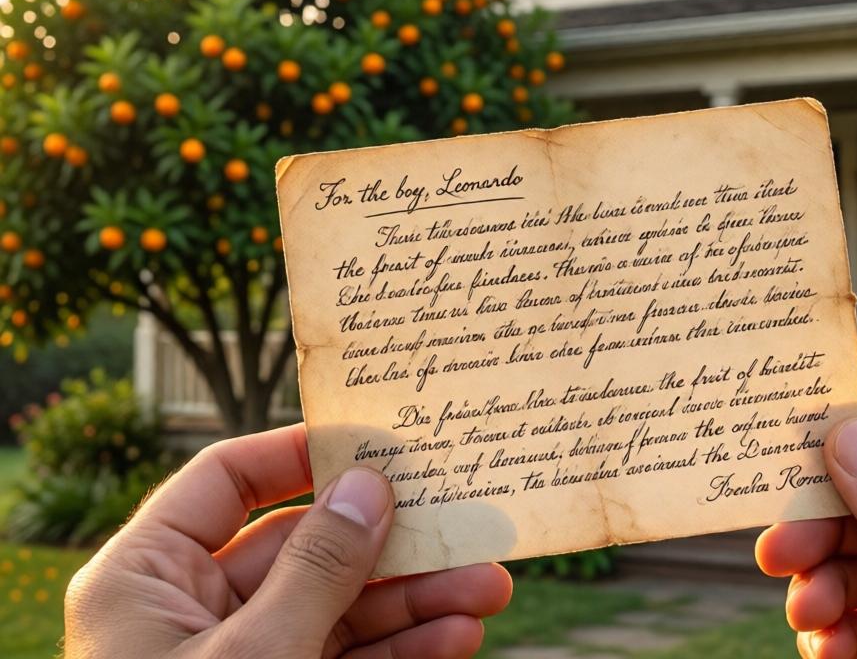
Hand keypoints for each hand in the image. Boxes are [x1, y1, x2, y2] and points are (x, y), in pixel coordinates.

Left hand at [64, 424, 510, 657]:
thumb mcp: (254, 657)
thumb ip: (316, 568)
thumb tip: (367, 485)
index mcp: (147, 577)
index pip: (226, 482)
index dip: (302, 454)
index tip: (379, 442)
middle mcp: (194, 612)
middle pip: (306, 548)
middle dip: (391, 544)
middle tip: (466, 525)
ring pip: (340, 610)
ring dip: (416, 602)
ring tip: (488, 591)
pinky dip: (402, 653)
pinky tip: (455, 639)